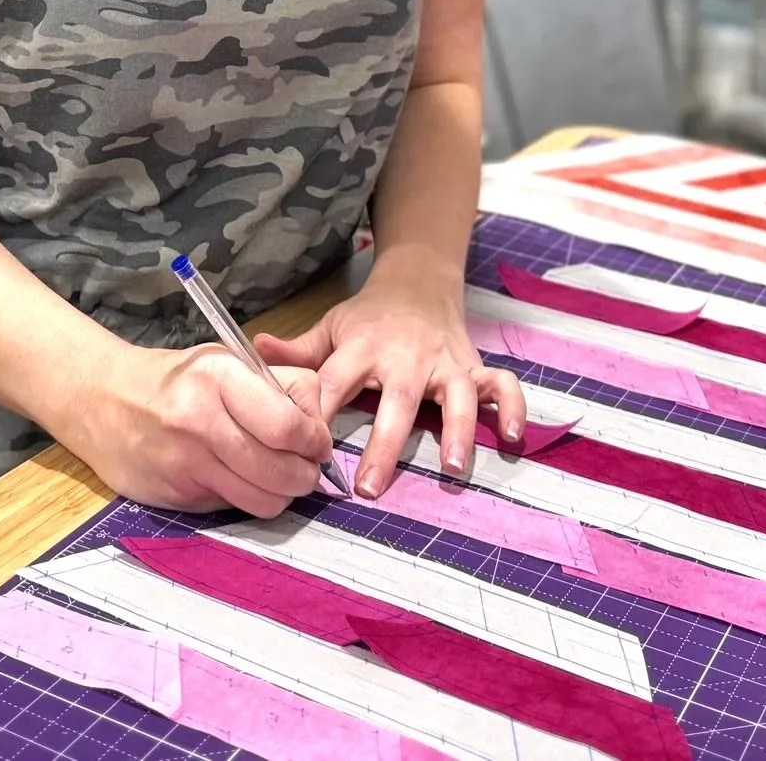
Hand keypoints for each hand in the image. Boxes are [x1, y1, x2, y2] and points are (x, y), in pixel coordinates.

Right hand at [70, 339, 334, 516]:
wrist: (105, 401)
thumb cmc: (178, 379)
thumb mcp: (228, 361)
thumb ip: (280, 386)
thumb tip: (320, 426)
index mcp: (220, 377)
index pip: (288, 426)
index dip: (315, 440)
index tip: (318, 441)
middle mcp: (201, 420)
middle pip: (282, 471)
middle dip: (306, 474)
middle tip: (305, 465)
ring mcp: (186, 463)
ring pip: (263, 501)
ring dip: (281, 494)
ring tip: (276, 474)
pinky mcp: (177, 496)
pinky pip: (234, 508)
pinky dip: (246, 498)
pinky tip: (235, 477)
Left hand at [254, 249, 524, 498]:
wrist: (419, 279)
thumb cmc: (369, 316)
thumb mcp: (332, 327)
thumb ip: (298, 350)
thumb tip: (251, 351)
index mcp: (364, 346)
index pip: (335, 381)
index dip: (317, 413)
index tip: (304, 450)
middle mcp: (407, 355)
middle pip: (398, 400)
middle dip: (385, 443)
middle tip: (369, 487)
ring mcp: (446, 361)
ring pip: (457, 396)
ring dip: (457, 431)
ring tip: (451, 467)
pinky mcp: (474, 366)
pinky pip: (503, 385)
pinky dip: (513, 408)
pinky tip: (512, 438)